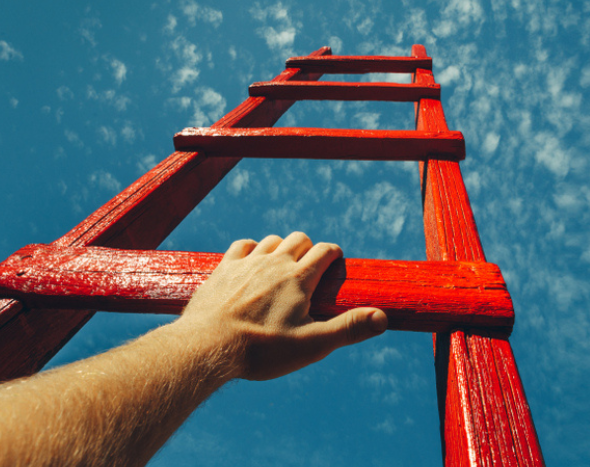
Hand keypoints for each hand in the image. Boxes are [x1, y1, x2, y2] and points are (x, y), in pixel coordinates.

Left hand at [177, 232, 387, 380]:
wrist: (207, 347)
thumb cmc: (261, 350)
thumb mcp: (311, 345)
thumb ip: (348, 329)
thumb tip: (382, 318)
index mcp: (299, 279)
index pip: (324, 251)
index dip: (333, 255)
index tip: (335, 265)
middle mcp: (274, 263)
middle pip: (299, 239)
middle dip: (309, 249)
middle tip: (310, 269)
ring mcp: (247, 264)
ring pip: (271, 240)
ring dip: (281, 248)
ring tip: (282, 267)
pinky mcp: (223, 269)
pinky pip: (243, 245)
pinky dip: (252, 249)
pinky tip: (252, 263)